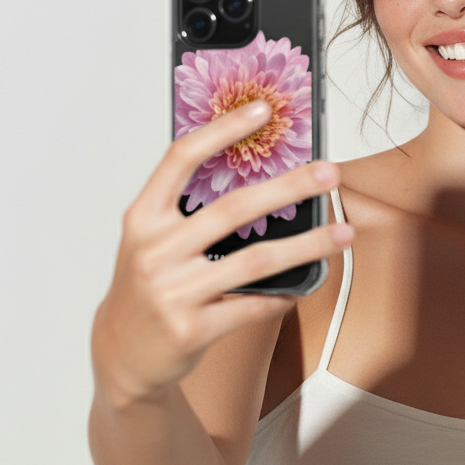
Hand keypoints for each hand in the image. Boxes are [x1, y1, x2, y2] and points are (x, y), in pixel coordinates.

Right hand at [91, 101, 352, 406]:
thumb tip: (259, 173)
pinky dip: (286, 294)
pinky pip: (254, 305)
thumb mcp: (153, 241)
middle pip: (234, 208)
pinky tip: (308, 283)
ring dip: (309, 245)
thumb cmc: (147, 287)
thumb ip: (189, 210)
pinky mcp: (191, 329)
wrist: (121, 354)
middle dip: (290, 187)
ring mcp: (171, 293)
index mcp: (143, 219)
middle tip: (329, 173)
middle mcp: (154, 251)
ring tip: (343, 233)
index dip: (222, 129)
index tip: (262, 110)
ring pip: (257, 260)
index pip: (181, 159)